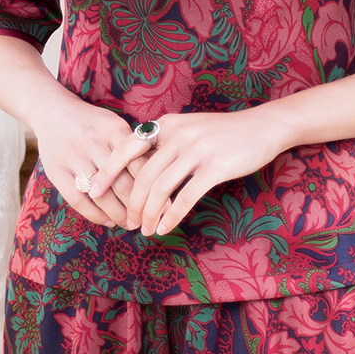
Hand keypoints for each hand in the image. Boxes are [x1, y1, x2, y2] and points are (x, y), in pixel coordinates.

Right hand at [32, 95, 152, 228]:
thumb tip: (159, 176)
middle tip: (148, 220)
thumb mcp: (114, 125)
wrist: (52, 110)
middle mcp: (94, 142)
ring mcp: (73, 157)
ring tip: (130, 224)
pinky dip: (95, 215)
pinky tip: (108, 221)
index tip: (164, 205)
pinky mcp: (56, 171)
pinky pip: (78, 200)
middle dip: (137, 207)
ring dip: (119, 215)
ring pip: (101, 195)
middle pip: (122, 183)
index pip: (139, 164)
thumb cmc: (92, 123)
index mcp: (114, 129)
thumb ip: (133, 147)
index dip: (152, 188)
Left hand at [86, 109, 286, 236]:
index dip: (108, 170)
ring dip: (149, 214)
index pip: (127, 147)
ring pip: (161, 188)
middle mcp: (177, 134)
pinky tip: (165, 227)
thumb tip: (138, 168)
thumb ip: (164, 143)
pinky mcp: (214, 167)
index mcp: (167, 124)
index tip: (93, 190)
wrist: (262, 128)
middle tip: (127, 222)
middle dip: (131, 203)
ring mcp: (196, 150)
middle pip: (142, 175)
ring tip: (145, 230)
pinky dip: (171, 216)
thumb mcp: (188, 129)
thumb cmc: (222, 133)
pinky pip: (185, 197)